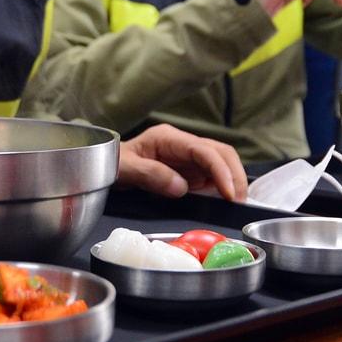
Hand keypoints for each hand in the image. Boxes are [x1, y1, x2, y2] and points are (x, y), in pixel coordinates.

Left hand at [117, 124, 247, 200]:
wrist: (103, 165)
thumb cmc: (110, 162)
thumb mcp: (124, 169)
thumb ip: (150, 175)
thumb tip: (180, 187)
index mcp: (167, 138)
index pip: (203, 150)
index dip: (220, 170)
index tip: (229, 192)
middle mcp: (182, 144)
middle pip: (220, 152)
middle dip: (234, 175)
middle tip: (238, 201)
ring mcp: (187, 157)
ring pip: (221, 163)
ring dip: (232, 181)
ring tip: (235, 203)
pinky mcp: (189, 171)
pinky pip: (212, 176)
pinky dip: (223, 188)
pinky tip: (225, 201)